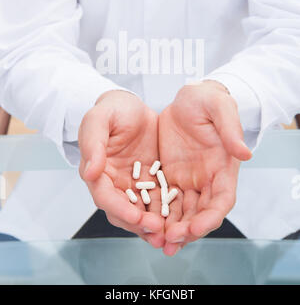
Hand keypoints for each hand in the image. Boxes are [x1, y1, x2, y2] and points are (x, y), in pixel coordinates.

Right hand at [78, 90, 163, 246]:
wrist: (132, 105)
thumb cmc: (112, 109)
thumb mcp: (99, 119)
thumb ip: (93, 144)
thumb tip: (91, 172)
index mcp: (97, 171)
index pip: (105, 196)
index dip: (119, 209)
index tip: (136, 216)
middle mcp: (114, 182)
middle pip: (123, 211)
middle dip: (139, 223)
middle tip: (158, 230)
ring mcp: (133, 184)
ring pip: (141, 210)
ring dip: (153, 224)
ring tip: (169, 233)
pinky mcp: (151, 180)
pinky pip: (158, 199)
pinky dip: (166, 211)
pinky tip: (179, 218)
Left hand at [159, 81, 251, 255]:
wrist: (186, 97)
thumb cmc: (206, 99)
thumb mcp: (218, 106)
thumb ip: (230, 128)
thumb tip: (245, 152)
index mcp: (223, 166)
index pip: (222, 199)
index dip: (211, 216)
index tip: (195, 227)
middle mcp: (207, 178)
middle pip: (200, 212)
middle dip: (188, 230)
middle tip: (170, 241)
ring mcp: (188, 179)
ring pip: (182, 212)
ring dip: (172, 228)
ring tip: (157, 242)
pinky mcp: (170, 175)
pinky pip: (164, 200)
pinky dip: (158, 214)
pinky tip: (145, 223)